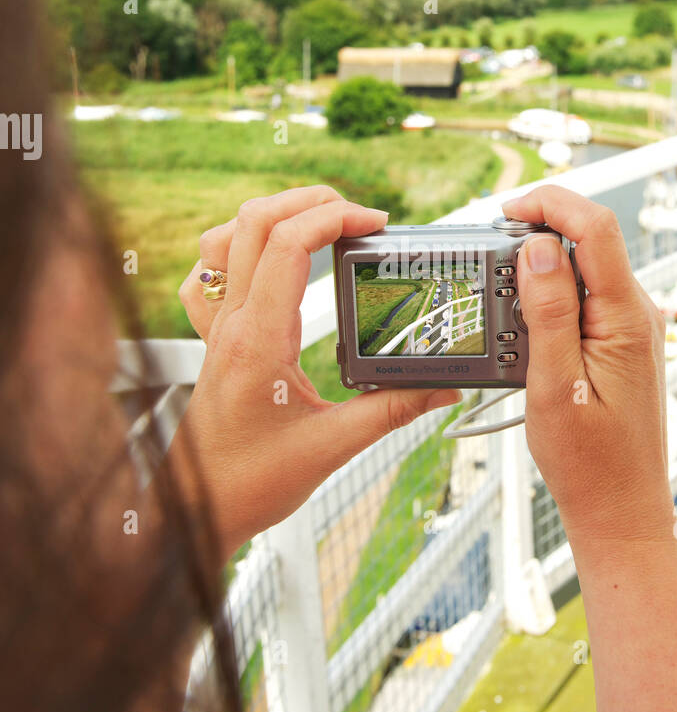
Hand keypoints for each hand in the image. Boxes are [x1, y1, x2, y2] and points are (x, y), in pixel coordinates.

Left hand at [174, 186, 459, 560]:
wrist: (198, 510)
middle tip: (359, 215)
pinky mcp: (213, 342)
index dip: (334, 218)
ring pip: (224, 238)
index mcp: (257, 340)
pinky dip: (234, 252)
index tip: (375, 224)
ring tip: (318, 222)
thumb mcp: (332, 447)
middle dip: (310, 201)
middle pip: (253, 222)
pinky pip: (206, 277)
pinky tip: (262, 261)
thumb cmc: (250, 484)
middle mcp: (230, 324)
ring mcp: (215, 329)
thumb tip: (443, 388)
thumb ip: (392, 411)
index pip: (285, 245)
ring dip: (271, 216)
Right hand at [501, 187, 674, 568]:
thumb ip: (548, 311)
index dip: (550, 205)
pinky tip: (522, 317)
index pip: (596, 228)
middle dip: (540, 230)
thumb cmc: (589, 463)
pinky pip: (585, 298)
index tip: (504, 213)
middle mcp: (638, 314)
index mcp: (627, 318)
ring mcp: (632, 328)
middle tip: (488, 249)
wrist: (620, 511)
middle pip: (592, 239)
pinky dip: (551, 294)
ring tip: (499, 286)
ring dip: (542, 265)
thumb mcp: (554, 386)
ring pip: (586, 267)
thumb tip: (538, 246)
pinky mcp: (620, 343)